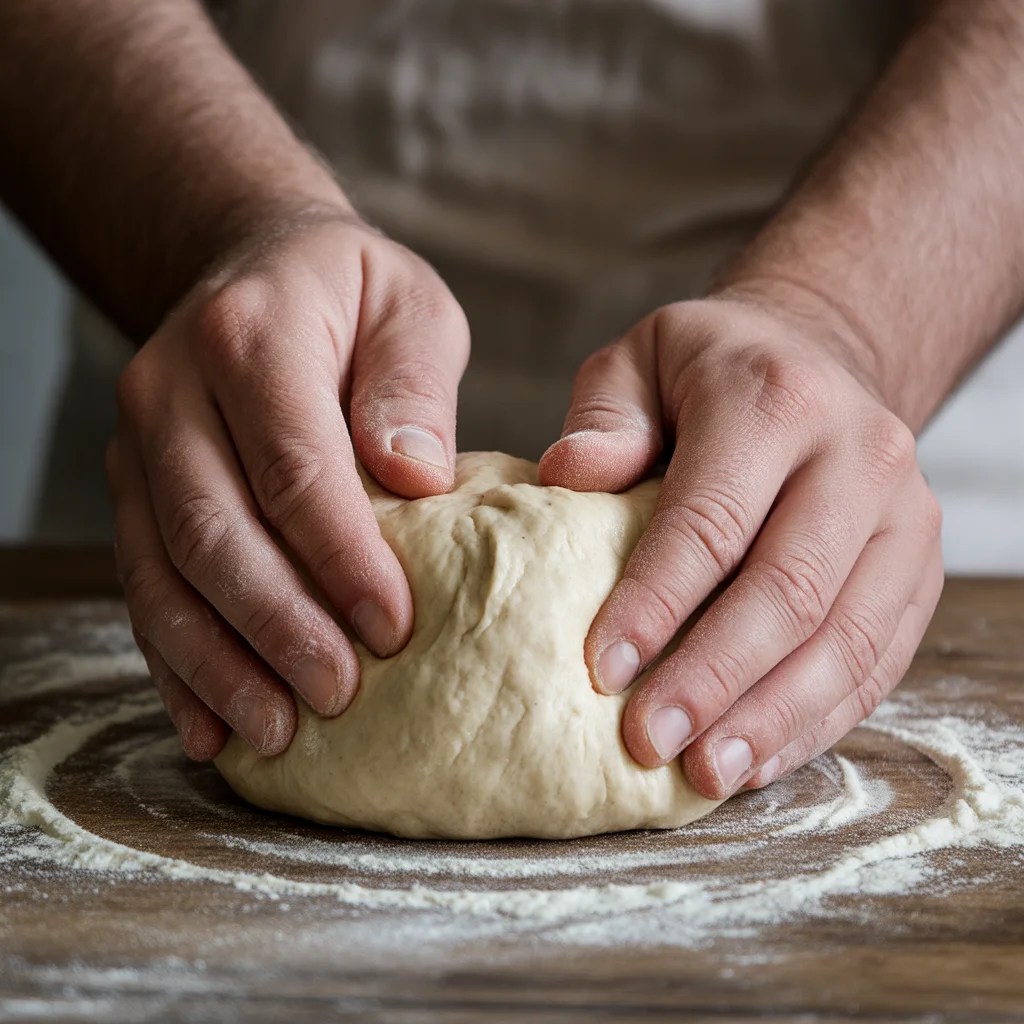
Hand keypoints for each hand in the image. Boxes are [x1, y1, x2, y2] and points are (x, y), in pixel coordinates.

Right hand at [107, 206, 468, 759]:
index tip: (392, 630)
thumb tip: (415, 480)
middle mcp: (170, 392)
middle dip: (276, 626)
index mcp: (249, 338)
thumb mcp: (410, 308)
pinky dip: (173, 662)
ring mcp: (138, 446)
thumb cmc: (348, 293)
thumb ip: (413, 386)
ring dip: (217, 664)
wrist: (249, 265)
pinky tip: (207, 724)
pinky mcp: (132, 490)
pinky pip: (141, 586)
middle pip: (213, 531)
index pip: (294, 468)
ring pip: (162, 574)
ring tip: (276, 733)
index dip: (341, 558)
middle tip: (338, 697)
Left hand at [539, 291, 942, 798]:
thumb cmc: (707, 372)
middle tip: (647, 743)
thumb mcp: (638, 363)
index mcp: (776, 398)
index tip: (600, 672)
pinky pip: (877, 659)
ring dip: (770, 717)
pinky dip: (817, 718)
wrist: (817, 358)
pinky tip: (759, 757)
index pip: (710, 520)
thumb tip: (566, 476)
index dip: (654, 603)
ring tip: (704, 774)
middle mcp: (860, 455)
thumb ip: (603, 417)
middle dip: (712, 679)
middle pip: (787, 591)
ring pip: (845, 639)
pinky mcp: (918, 567)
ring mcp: (905, 516)